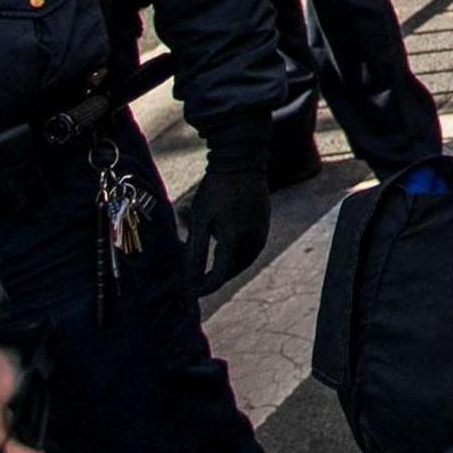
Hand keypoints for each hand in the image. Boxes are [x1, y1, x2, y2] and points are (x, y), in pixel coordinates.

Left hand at [181, 143, 272, 293]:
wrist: (242, 160)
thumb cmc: (215, 189)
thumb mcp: (199, 221)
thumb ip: (195, 253)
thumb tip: (189, 281)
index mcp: (236, 243)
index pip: (219, 277)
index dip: (202, 287)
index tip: (187, 292)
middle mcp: (254, 242)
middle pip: (233, 271)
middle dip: (214, 278)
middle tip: (195, 280)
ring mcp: (262, 232)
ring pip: (243, 261)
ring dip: (226, 266)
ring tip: (208, 265)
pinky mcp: (265, 223)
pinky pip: (251, 248)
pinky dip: (236, 253)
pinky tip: (224, 246)